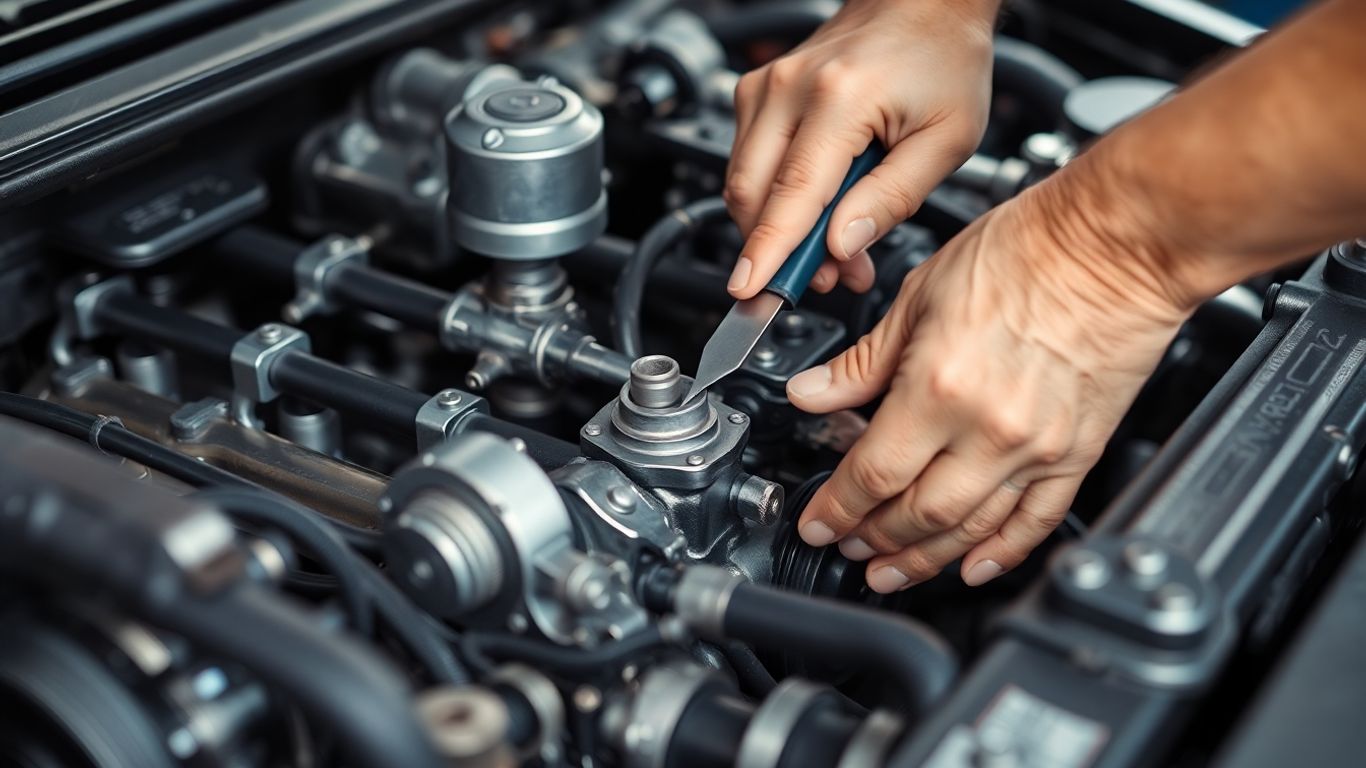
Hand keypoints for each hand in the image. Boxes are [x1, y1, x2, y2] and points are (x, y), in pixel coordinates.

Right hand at [724, 0, 996, 297]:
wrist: (924, 4)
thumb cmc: (942, 61)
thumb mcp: (946, 141)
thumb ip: (892, 199)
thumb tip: (842, 247)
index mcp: (840, 97)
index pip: (791, 194)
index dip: (768, 252)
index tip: (749, 290)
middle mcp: (789, 88)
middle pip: (752, 194)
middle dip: (777, 251)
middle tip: (822, 280)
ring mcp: (765, 87)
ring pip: (742, 183)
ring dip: (778, 229)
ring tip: (832, 248)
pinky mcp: (756, 92)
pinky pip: (747, 163)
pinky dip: (775, 199)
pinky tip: (817, 211)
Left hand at [786, 177, 1192, 591]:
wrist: (1116, 243)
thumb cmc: (1025, 251)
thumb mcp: (919, 295)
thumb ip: (863, 361)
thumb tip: (812, 394)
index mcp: (938, 386)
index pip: (871, 473)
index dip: (836, 507)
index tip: (817, 521)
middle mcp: (988, 427)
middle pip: (917, 513)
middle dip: (873, 538)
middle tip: (848, 545)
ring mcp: (1037, 447)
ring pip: (969, 529)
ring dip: (924, 558)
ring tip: (891, 570)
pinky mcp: (1078, 452)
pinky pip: (1036, 521)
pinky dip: (1000, 553)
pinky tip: (971, 567)